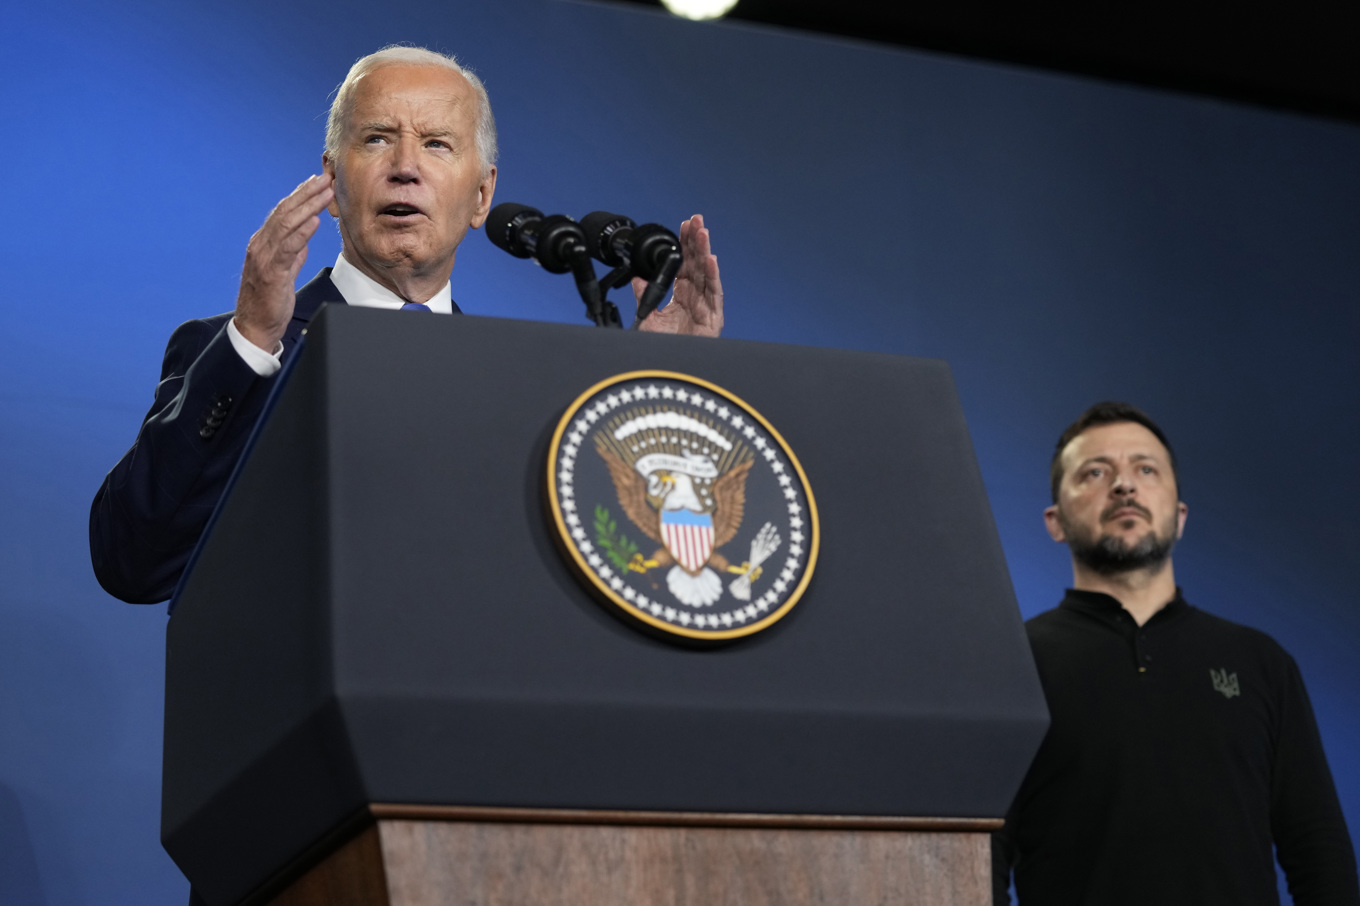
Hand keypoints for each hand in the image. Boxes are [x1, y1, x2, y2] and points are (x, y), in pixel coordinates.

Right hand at [233, 174, 333, 351]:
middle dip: (307, 193)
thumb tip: (304, 236)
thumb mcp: (284, 270)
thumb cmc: (269, 301)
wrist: (255, 327)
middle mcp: (261, 245)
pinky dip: (302, 233)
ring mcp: (264, 258)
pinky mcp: (271, 273)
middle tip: (326, 177)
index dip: (301, 194)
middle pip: (285, 212)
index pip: (283, 212)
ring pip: (286, 224)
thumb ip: (292, 252)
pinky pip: (288, 248)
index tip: (317, 180)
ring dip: (308, 206)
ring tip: (325, 192)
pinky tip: (315, 220)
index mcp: (264, 243)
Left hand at [635, 214, 722, 336]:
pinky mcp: (713, 319)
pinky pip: (714, 295)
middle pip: (697, 263)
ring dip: (705, 252)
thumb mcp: (647, 318)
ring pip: (706, 274)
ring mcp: (705, 307)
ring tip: (703, 232)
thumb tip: (636, 278)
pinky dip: (713, 277)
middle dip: (696, 241)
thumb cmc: (662, 348)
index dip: (685, 244)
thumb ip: (644, 297)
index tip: (683, 226)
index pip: (685, 264)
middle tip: (696, 219)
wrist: (666, 369)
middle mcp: (694, 297)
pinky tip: (711, 260)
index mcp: (681, 295)